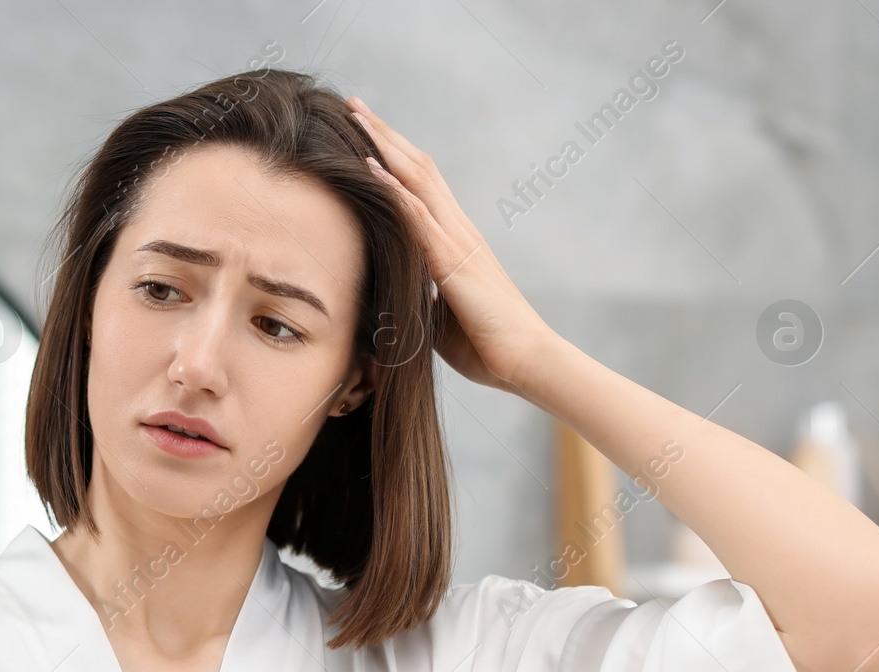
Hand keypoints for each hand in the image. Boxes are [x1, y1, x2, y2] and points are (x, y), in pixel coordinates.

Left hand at [347, 96, 556, 397]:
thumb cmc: (486, 344)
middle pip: (419, 166)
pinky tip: (371, 167)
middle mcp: (458, 230)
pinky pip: (419, 217)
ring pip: (418, 179)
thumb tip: (397, 294)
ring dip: (385, 146)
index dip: (394, 154)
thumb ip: (421, 295)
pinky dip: (394, 190)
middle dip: (385, 134)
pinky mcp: (454, 262)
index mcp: (456, 240)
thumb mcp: (441, 315)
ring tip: (357, 116)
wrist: (524, 360)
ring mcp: (458, 241)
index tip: (364, 131)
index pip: (422, 184)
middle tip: (354, 103)